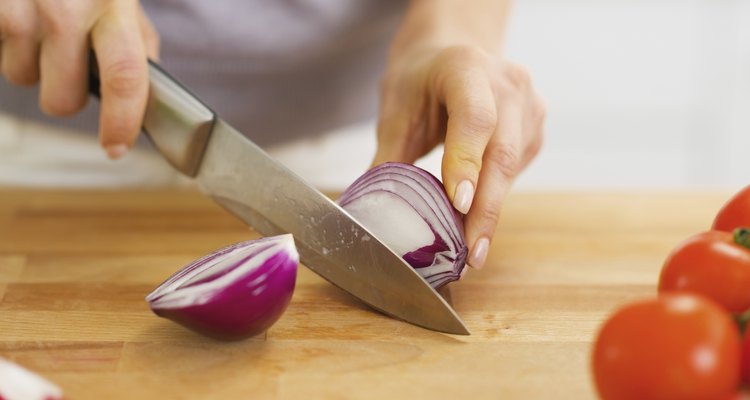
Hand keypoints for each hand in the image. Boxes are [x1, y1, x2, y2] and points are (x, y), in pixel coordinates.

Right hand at [0, 0, 158, 158]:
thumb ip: (135, 41)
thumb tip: (146, 96)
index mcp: (114, 7)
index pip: (126, 77)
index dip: (121, 121)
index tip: (116, 148)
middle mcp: (66, 8)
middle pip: (62, 100)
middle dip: (62, 93)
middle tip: (63, 61)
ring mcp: (20, 9)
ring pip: (20, 79)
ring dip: (28, 62)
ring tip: (36, 22)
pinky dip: (3, 44)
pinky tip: (15, 15)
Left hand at [373, 45, 544, 268]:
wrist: (453, 53)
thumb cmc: (420, 80)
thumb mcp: (395, 109)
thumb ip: (388, 158)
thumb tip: (370, 213)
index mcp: (466, 67)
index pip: (474, 119)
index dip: (467, 162)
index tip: (457, 204)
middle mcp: (507, 83)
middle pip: (502, 153)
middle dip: (485, 210)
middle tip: (470, 255)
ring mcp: (529, 104)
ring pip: (514, 167)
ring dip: (491, 211)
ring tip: (470, 251)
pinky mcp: (535, 126)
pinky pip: (518, 169)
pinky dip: (496, 197)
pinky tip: (477, 221)